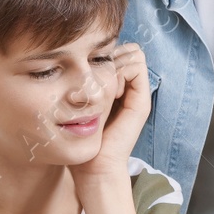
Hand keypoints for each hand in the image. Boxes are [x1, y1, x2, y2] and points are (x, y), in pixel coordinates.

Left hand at [71, 43, 149, 182]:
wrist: (94, 166)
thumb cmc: (79, 137)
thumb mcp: (77, 102)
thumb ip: (80, 82)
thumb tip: (72, 57)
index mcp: (115, 87)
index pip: (116, 50)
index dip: (102, 53)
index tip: (87, 72)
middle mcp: (129, 88)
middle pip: (126, 48)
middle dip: (111, 54)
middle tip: (97, 77)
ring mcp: (138, 94)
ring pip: (133, 53)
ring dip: (117, 63)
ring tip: (104, 86)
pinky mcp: (142, 102)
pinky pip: (137, 66)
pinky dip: (123, 71)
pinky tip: (112, 90)